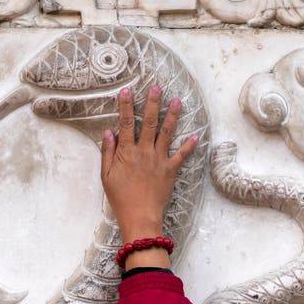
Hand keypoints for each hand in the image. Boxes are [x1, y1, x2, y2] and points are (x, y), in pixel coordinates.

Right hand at [100, 86, 198, 269]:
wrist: (140, 216)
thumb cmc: (120, 198)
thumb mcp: (106, 176)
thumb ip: (107, 152)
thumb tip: (108, 132)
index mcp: (126, 152)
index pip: (125, 124)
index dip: (125, 106)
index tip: (126, 91)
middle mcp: (143, 151)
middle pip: (148, 122)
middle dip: (152, 103)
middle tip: (156, 87)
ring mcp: (159, 159)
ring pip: (166, 133)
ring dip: (172, 116)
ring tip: (177, 101)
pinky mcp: (170, 170)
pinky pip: (181, 155)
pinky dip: (189, 145)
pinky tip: (196, 135)